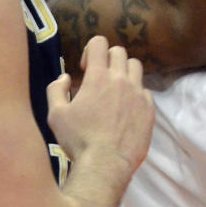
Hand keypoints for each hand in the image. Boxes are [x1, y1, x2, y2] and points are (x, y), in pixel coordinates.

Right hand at [46, 36, 153, 173]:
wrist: (106, 164)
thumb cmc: (78, 140)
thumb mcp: (55, 115)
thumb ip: (56, 90)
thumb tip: (65, 77)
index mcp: (98, 76)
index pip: (99, 42)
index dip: (91, 50)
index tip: (87, 68)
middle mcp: (121, 79)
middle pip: (119, 52)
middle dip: (108, 59)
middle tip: (100, 79)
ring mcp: (138, 93)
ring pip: (135, 67)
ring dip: (124, 72)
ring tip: (115, 91)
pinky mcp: (149, 109)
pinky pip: (145, 91)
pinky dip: (135, 94)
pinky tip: (126, 110)